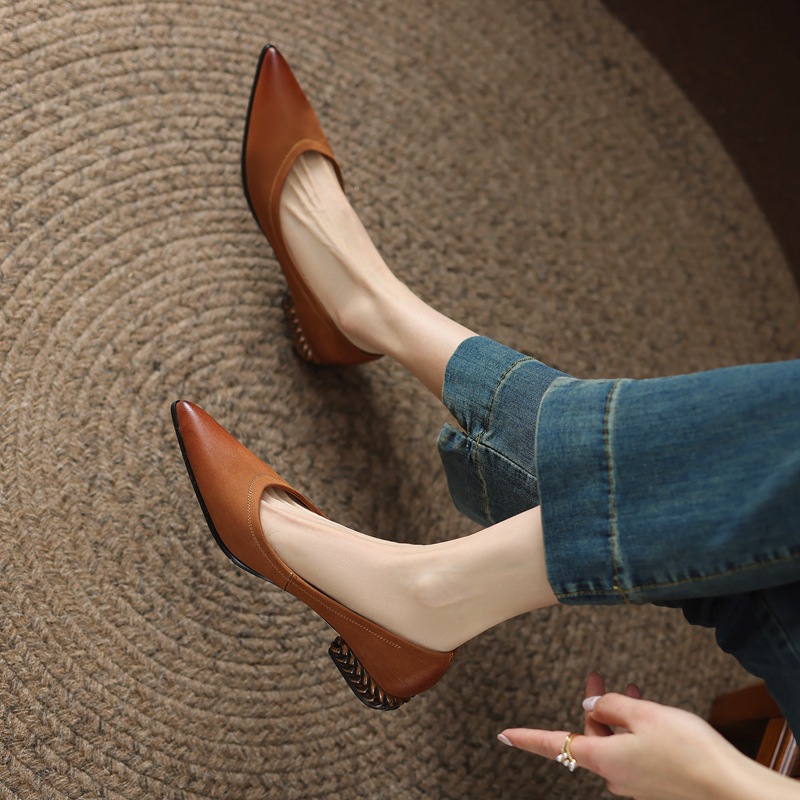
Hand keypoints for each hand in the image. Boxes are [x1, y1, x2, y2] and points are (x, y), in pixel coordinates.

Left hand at [498, 673, 799, 799]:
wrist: (728, 787)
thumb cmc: (686, 749)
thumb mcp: (642, 713)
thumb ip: (609, 704)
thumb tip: (590, 703)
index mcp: (601, 758)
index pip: (553, 743)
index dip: (526, 737)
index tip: (503, 734)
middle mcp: (612, 774)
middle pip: (590, 733)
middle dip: (595, 704)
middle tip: (599, 673)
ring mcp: (632, 781)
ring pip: (613, 739)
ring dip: (618, 713)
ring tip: (632, 688)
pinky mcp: (651, 783)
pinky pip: (631, 750)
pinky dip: (633, 729)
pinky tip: (647, 710)